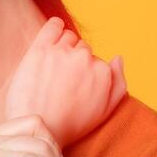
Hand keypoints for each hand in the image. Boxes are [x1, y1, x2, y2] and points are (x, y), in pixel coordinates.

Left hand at [5, 16, 127, 150]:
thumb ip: (119, 84)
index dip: (85, 73)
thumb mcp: (104, 112)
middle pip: (82, 48)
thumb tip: (118, 58)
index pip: (96, 61)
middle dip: (74, 60)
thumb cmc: (70, 125)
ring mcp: (62, 52)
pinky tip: (54, 32)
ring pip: (68, 37)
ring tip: (53, 64)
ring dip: (63, 46)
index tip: (74, 85)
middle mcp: (85, 58)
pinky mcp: (40, 49)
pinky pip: (53, 26)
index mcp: (102, 72)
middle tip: (61, 78)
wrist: (37, 130)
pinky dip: (55, 26)